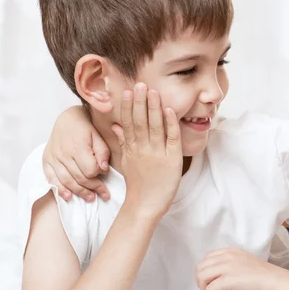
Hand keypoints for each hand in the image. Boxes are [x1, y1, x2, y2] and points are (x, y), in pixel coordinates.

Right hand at [43, 106, 110, 201]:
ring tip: (90, 198)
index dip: (99, 176)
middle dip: (93, 188)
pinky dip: (59, 188)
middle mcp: (64, 153)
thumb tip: (104, 169)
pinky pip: (51, 178)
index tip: (105, 175)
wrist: (68, 119)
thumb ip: (102, 152)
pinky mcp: (46, 160)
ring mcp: (53, 157)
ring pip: (67, 181)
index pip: (90, 170)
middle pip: (79, 178)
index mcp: (78, 147)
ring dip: (79, 192)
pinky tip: (68, 196)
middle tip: (104, 195)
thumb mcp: (98, 136)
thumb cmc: (86, 128)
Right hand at [112, 83, 182, 218]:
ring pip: (154, 126)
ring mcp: (156, 153)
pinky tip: (169, 110)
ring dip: (154, 108)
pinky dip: (170, 124)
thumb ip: (123, 141)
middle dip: (140, 102)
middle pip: (140, 121)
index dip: (128, 106)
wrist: (145, 205)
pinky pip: (171, 138)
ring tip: (153, 91)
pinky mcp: (171, 159)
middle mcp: (142, 149)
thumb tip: (116, 126)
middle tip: (140, 84)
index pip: (128, 123)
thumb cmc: (137, 183)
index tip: (127, 91)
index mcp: (131, 148)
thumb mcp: (127, 161)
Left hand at [196, 248, 285, 289]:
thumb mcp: (244, 261)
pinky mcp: (228, 279)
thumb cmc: (263, 276)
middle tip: (212, 289)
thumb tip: (218, 274)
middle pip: (200, 267)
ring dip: (205, 288)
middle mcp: (227, 256)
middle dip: (203, 281)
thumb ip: (231, 263)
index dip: (206, 272)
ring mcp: (227, 267)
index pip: (207, 258)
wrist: (275, 281)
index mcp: (230, 251)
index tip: (213, 281)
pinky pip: (209, 288)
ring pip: (201, 276)